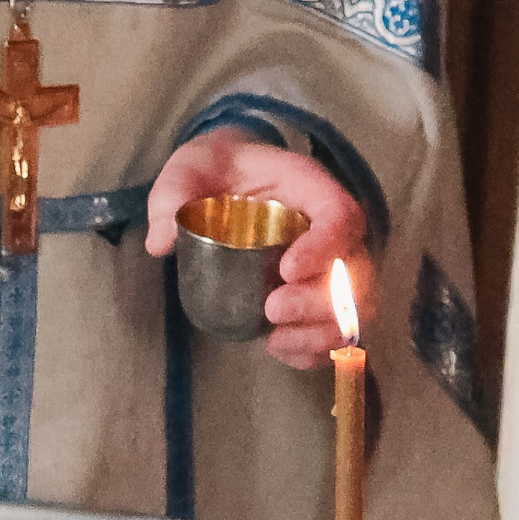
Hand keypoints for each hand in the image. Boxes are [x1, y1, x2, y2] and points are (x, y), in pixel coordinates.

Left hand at [146, 126, 375, 369]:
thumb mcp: (186, 169)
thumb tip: (162, 242)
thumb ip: (172, 197)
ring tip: (275, 340)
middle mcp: (330, 226)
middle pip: (356, 270)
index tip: (286, 271)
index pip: (341, 216)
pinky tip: (278, 350)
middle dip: (321, 301)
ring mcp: (329, 263)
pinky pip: (333, 329)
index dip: (325, 247)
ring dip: (321, 332)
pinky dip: (313, 349)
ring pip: (354, 307)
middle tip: (272, 310)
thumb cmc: (212, 169)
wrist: (222, 179)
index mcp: (308, 186)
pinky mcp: (315, 293)